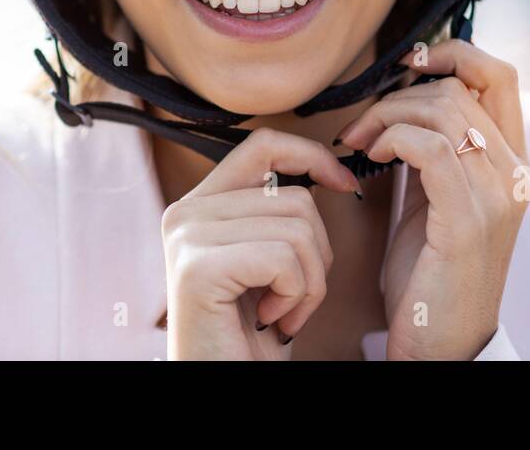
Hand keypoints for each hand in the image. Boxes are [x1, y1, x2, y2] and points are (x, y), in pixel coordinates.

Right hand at [161, 127, 360, 359]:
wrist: (224, 384)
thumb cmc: (252, 335)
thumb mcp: (268, 261)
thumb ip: (277, 212)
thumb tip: (329, 169)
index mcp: (199, 205)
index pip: (263, 145)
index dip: (312, 155)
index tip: (345, 184)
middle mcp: (184, 213)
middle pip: (295, 197)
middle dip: (317, 255)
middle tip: (293, 299)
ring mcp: (187, 237)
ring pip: (297, 228)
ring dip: (309, 283)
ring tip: (281, 313)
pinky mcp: (198, 267)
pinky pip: (284, 259)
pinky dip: (295, 296)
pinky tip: (269, 320)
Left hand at [337, 38, 529, 359]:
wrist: (440, 341)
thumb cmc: (430, 270)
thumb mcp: (437, 194)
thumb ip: (433, 146)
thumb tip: (403, 94)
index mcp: (512, 161)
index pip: (500, 75)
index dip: (454, 53)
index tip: (409, 64)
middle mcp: (514, 173)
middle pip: (459, 89)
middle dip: (399, 94)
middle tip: (363, 124)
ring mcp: (497, 196)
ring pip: (443, 111)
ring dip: (387, 115)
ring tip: (362, 142)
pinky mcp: (468, 219)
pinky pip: (429, 147)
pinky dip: (393, 138)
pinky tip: (373, 157)